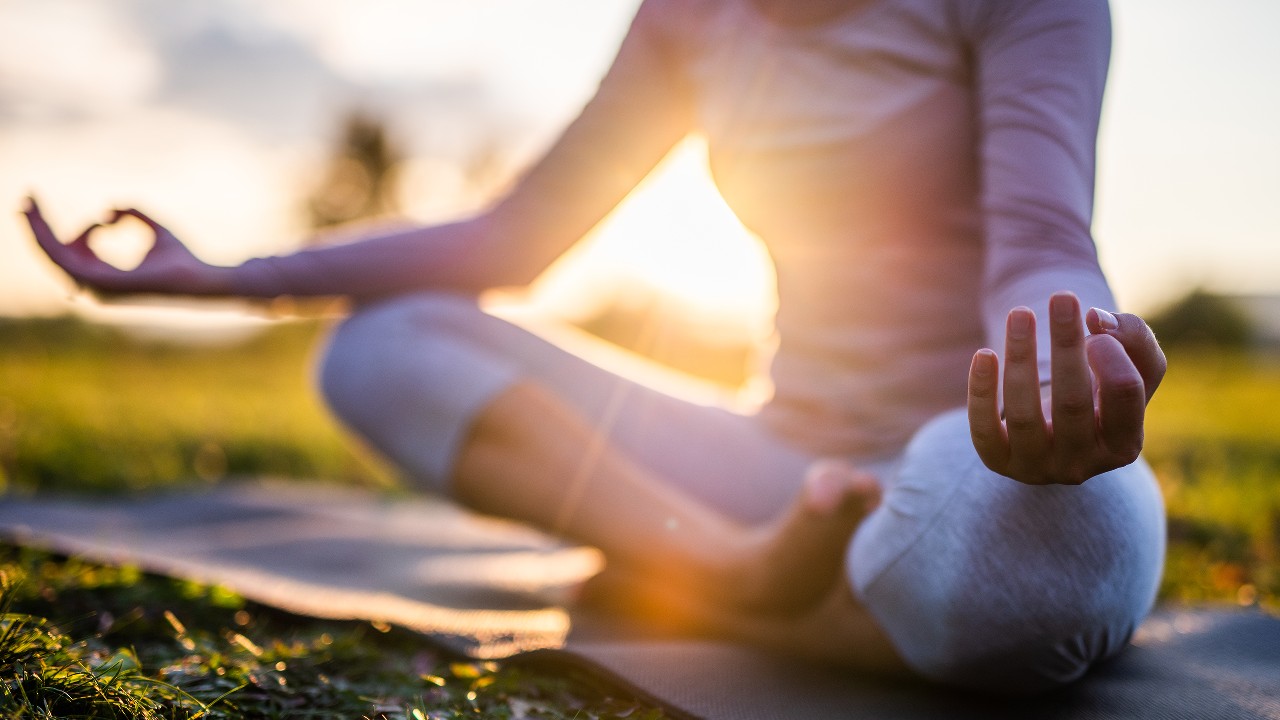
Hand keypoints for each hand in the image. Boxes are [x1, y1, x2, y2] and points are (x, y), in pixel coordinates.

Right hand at [22, 196, 232, 296]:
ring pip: (54, 256)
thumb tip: (109, 208)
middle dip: (36, 228)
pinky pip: (64, 260)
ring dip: (38, 229)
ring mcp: (96, 288)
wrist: (200, 277)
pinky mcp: (100, 283)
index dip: (56, 228)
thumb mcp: (154, 227)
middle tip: (26, 199)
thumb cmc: (181, 258)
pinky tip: (40, 217)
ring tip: (29, 204)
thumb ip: (132, 213)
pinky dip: (48, 238)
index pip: (70, 251)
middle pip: (54, 255)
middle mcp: (95, 286)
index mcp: (104, 277)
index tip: (42, 202)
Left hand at [967, 291, 1165, 484]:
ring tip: (1020, 313)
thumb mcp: (1132, 366)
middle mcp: (1082, 465)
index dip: (1112, 354)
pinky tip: (984, 354)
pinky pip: (984, 430)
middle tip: (1061, 297)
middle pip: (1072, 403)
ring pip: (1024, 415)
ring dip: (1020, 358)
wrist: (1059, 432)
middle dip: (1065, 345)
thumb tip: (1096, 318)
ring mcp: (1037, 468)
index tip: (1095, 325)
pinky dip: (981, 391)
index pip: (1124, 395)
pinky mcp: (999, 461)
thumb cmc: (1101, 393)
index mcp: (1124, 445)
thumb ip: (1133, 337)